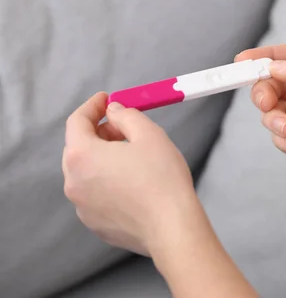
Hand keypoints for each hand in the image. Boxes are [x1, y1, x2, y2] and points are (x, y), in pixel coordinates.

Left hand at [62, 92, 201, 256]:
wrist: (172, 227)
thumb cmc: (162, 178)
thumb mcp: (149, 134)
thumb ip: (126, 116)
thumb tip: (114, 112)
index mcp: (82, 156)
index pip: (76, 121)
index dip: (92, 106)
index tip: (106, 98)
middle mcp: (73, 182)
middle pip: (78, 148)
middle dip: (99, 133)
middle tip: (124, 127)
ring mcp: (82, 207)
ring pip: (87, 172)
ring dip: (103, 159)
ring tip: (132, 157)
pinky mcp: (95, 223)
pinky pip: (96, 194)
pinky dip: (108, 182)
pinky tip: (134, 184)